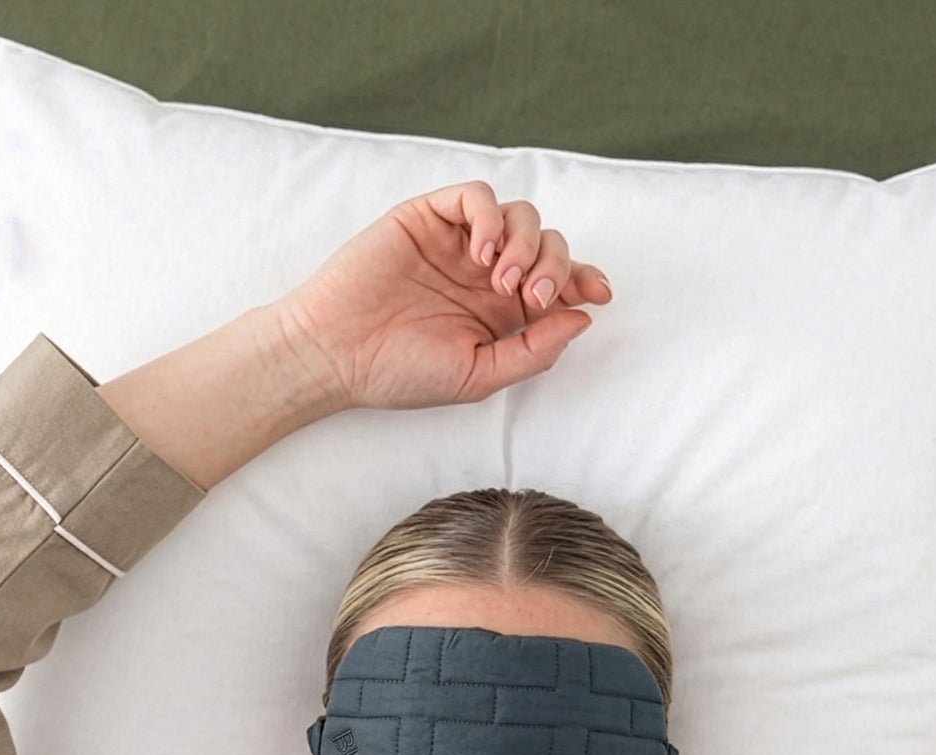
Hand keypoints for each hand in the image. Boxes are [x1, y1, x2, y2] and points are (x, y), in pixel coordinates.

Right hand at [271, 179, 611, 411]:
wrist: (337, 353)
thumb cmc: (399, 373)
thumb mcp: (479, 377)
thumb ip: (533, 351)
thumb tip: (584, 317)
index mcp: (500, 312)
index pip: (558, 283)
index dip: (585, 280)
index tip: (598, 293)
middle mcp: (484, 274)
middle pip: (548, 245)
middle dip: (556, 266)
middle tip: (533, 297)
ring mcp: (458, 244)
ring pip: (520, 215)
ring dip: (526, 244)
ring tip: (499, 280)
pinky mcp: (429, 217)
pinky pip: (476, 196)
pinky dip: (489, 217)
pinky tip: (480, 252)